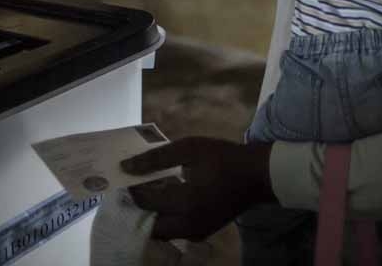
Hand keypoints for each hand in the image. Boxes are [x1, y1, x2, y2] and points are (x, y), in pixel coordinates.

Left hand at [123, 137, 275, 240]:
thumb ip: (156, 158)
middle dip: (138, 208)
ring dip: (151, 215)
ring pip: (161, 231)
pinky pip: (175, 231)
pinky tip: (167, 200)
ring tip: (148, 194)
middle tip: (132, 190)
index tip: (125, 177)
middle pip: (149, 224)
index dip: (132, 189)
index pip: (146, 201)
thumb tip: (125, 167)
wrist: (256, 175)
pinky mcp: (202, 233)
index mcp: (185, 201)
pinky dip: (165, 219)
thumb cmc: (223, 157)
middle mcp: (188, 224)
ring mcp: (196, 232)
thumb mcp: (190, 148)